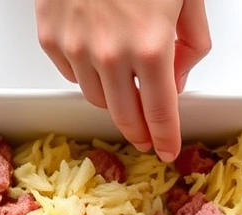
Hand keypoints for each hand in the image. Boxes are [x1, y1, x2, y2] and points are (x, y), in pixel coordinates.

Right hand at [35, 0, 210, 161]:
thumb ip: (191, 42)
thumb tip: (179, 76)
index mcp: (150, 46)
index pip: (160, 112)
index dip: (167, 137)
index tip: (168, 149)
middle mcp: (110, 54)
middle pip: (125, 116)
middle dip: (140, 131)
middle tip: (148, 135)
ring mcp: (74, 48)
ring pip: (96, 98)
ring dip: (114, 99)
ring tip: (125, 88)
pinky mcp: (50, 37)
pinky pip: (71, 73)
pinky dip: (87, 73)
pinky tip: (99, 57)